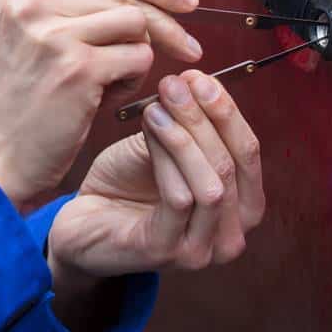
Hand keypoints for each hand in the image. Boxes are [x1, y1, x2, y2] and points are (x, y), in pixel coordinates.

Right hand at [0, 0, 202, 206]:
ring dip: (139, 55)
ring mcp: (54, 34)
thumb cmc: (13, 108)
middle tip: (190, 47)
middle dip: (166, 22)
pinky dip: (134, 80)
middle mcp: (33, 3)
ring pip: (136, 25)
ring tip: (115, 82)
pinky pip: (138, 58)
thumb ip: (70, 11)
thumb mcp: (26, 39)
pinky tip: (109, 98)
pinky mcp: (77, 68)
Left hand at [47, 71, 264, 288]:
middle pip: (233, 166)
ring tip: (158, 104)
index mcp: (241, 207)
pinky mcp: (167, 253)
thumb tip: (198, 80)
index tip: (200, 78)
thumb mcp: (168, 145)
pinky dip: (166, 157)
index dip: (227, 111)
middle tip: (176, 84)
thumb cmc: (128, 183)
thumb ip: (191, 123)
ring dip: (185, 136)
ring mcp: (201, 250)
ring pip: (211, 184)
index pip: (248, 152)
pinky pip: (179, 199)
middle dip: (205, 118)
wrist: (83, 218)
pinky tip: (150, 127)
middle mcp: (231, 236)